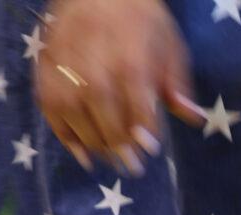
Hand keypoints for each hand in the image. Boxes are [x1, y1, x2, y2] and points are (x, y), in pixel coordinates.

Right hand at [35, 0, 202, 173]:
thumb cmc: (141, 22)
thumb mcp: (170, 46)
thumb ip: (178, 85)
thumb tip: (194, 118)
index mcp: (131, 55)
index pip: (136, 97)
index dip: (142, 126)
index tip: (149, 149)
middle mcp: (94, 60)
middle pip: (102, 108)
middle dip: (117, 142)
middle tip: (131, 167)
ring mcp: (66, 64)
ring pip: (73, 111)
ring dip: (91, 142)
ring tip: (110, 161)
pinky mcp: (46, 68)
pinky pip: (49, 107)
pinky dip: (63, 134)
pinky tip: (81, 154)